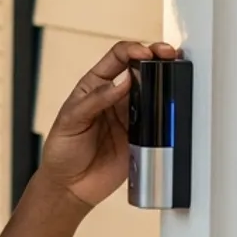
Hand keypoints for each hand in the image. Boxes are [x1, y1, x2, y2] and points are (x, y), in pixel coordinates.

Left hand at [37, 40, 181, 210]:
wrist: (70, 186)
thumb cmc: (62, 150)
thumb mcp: (71, 121)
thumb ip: (95, 100)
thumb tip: (122, 81)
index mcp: (94, 86)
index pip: (117, 58)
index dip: (132, 49)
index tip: (144, 52)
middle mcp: (115, 97)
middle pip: (141, 70)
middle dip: (156, 57)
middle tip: (167, 55)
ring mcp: (130, 116)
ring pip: (153, 92)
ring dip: (165, 82)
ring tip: (175, 74)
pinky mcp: (142, 136)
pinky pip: (159, 119)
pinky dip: (168, 111)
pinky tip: (172, 105)